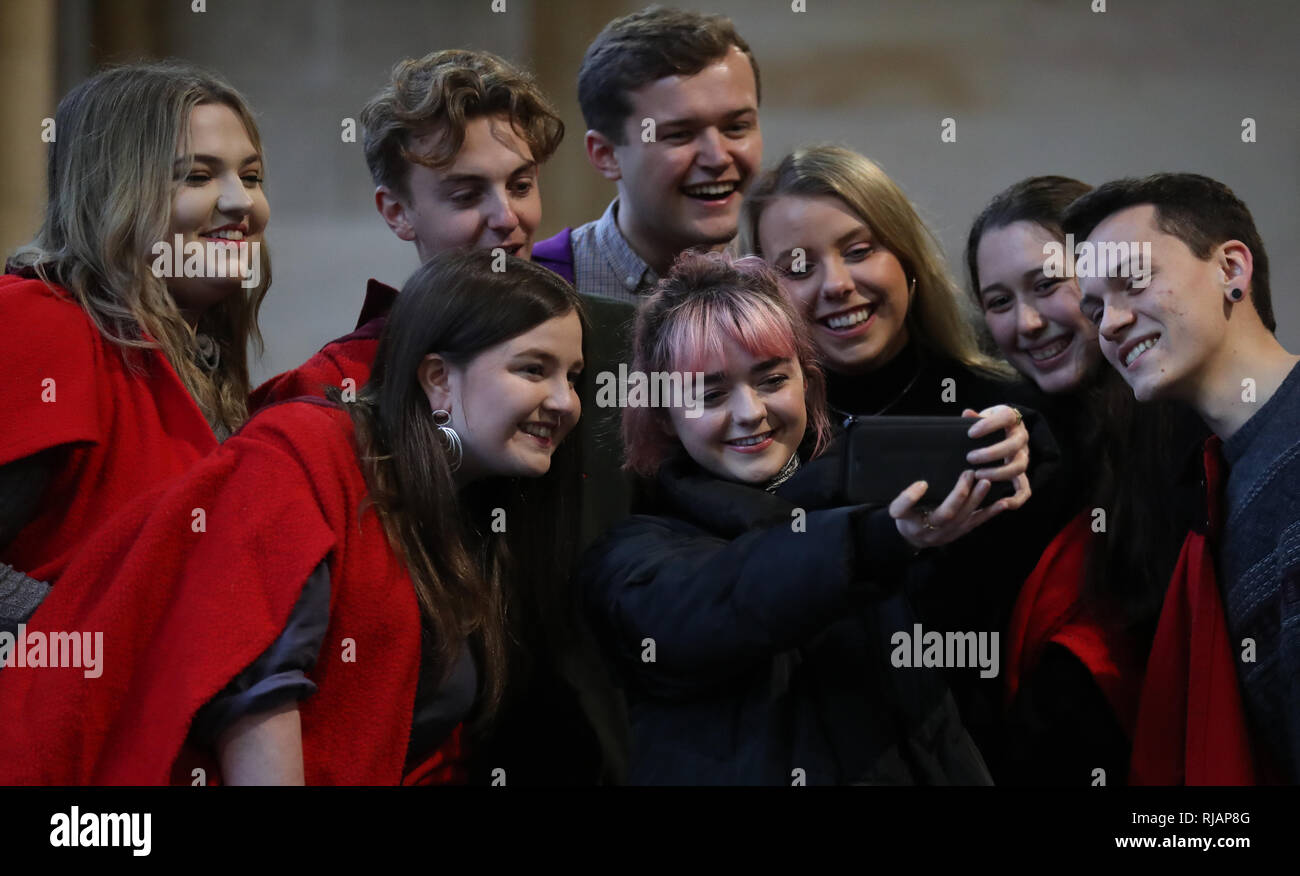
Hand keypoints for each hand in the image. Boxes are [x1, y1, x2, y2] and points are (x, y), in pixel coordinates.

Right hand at [890, 471, 1007, 549]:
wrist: (916, 540)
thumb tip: (921, 484)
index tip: (922, 483)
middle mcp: (928, 530)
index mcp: (909, 521)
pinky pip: (976, 522)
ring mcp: (947, 533)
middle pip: (944, 513)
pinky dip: (990, 512)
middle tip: (968, 473)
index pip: (903, 510)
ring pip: (963, 517)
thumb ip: (905, 499)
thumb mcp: (899, 509)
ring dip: (977, 499)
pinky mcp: (960, 532)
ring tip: (985, 483)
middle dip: (959, 494)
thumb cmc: (908, 518)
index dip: (910, 498)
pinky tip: (1002, 503)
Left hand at [962, 405, 1030, 511]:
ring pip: (1019, 467)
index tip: (970, 433)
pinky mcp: (1021, 473)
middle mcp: (1021, 437)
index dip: (989, 425)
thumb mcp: (982, 417)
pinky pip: (1025, 489)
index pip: (1006, 417)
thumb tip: (967, 414)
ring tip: (977, 475)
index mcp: (1011, 419)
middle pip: (1013, 445)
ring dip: (999, 473)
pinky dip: (1017, 498)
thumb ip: (975, 418)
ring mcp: (1023, 456)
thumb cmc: (988, 424)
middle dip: (991, 453)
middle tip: (970, 458)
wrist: (1004, 431)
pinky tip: (1002, 503)